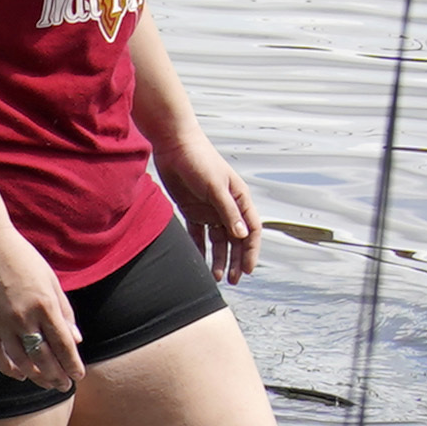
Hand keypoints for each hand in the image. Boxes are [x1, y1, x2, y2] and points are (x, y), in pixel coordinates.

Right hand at [0, 227, 84, 395]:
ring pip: (20, 360)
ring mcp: (0, 322)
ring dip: (36, 376)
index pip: (63, 344)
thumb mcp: (51, 280)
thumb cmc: (22, 259)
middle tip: (64, 387)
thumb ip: (64, 311)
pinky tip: (20, 374)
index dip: (72, 364)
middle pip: (44, 357)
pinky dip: (8, 369)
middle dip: (57, 376)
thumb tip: (76, 340)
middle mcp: (23, 316)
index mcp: (44, 304)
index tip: (78, 376)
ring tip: (46, 383)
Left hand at [163, 137, 262, 285]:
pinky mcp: (192, 210)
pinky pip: (199, 235)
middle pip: (237, 239)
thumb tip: (242, 236)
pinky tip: (200, 263)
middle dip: (237, 260)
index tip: (247, 270)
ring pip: (219, 240)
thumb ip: (228, 211)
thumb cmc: (199, 160)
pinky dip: (200, 249)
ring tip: (217, 277)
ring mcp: (210, 210)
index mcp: (239, 199)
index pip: (252, 230)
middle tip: (233, 280)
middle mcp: (227, 207)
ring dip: (220, 259)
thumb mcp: (215, 186)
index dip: (251, 251)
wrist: (174, 145)